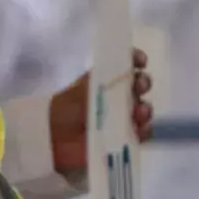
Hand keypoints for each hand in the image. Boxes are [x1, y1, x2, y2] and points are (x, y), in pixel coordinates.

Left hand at [50, 49, 150, 173]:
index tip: (141, 61)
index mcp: (105, 79)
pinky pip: (142, 133)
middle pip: (139, 86)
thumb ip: (103, 78)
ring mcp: (121, 118)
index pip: (126, 64)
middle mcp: (116, 96)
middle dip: (143, 83)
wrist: (54, 139)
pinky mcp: (123, 138)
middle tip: (139, 87)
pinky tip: (139, 130)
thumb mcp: (83, 88)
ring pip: (143, 110)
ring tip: (138, 113)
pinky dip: (144, 131)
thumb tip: (128, 69)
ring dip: (145, 109)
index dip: (136, 60)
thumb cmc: (65, 109)